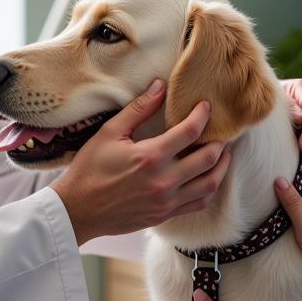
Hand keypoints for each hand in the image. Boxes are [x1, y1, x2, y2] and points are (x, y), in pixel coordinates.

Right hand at [51, 79, 230, 244]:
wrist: (77, 210)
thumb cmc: (90, 169)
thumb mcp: (110, 133)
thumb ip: (139, 109)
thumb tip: (160, 85)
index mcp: (150, 157)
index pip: (190, 131)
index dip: (202, 115)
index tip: (206, 106)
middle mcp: (163, 181)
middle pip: (208, 159)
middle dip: (219, 142)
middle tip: (222, 131)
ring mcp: (166, 201)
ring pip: (210, 184)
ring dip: (222, 167)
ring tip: (224, 154)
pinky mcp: (164, 215)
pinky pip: (199, 203)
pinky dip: (210, 189)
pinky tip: (209, 178)